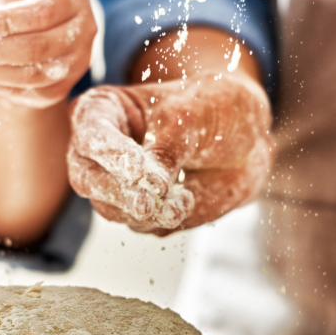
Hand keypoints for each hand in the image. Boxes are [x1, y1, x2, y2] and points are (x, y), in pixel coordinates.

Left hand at [0, 0, 96, 108]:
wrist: (50, 29)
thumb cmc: (27, 5)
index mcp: (72, 1)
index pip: (41, 14)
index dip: (6, 22)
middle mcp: (83, 34)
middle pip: (37, 49)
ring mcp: (76, 66)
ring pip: (32, 77)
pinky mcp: (60, 90)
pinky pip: (27, 93)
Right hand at [68, 73, 271, 234]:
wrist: (248, 140)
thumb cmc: (214, 109)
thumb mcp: (193, 115)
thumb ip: (167, 148)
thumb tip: (151, 187)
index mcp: (103, 111)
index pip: (92, 134)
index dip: (110, 153)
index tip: (137, 169)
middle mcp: (100, 151)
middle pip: (87, 178)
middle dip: (117, 193)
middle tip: (146, 203)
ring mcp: (117, 185)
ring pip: (111, 209)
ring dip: (146, 211)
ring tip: (183, 201)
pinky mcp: (138, 212)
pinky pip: (141, 225)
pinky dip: (163, 218)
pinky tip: (188, 200)